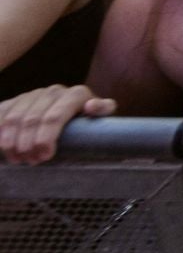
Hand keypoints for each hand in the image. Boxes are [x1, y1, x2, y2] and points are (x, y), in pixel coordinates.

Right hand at [0, 84, 115, 164]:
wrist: (71, 111)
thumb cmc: (86, 121)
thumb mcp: (99, 117)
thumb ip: (103, 109)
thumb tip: (92, 106)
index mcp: (76, 94)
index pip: (55, 116)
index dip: (46, 137)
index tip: (45, 156)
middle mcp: (54, 91)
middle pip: (33, 120)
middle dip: (29, 145)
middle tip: (32, 161)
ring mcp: (34, 95)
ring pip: (14, 119)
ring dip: (12, 142)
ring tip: (18, 159)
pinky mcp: (16, 101)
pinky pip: (2, 116)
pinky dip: (0, 134)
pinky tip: (3, 148)